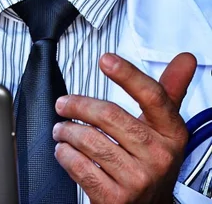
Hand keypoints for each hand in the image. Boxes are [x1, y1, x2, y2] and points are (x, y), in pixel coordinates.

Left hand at [53, 52, 196, 203]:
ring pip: (91, 141)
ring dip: (67, 131)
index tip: (106, 59)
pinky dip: (66, 155)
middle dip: (79, 106)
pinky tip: (65, 150)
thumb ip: (169, 90)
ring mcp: (138, 180)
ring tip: (62, 129)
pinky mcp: (116, 199)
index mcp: (172, 133)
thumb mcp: (165, 127)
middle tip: (63, 104)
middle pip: (111, 116)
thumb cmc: (153, 160)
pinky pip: (81, 167)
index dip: (128, 74)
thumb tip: (186, 58)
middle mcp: (159, 157)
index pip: (152, 96)